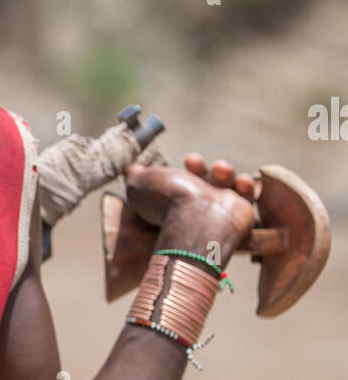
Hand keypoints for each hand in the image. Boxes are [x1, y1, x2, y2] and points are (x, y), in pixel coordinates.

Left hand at [124, 153, 257, 259]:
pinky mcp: (241, 215)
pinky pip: (248, 197)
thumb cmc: (166, 202)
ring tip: (222, 169)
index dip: (190, 165)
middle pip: (206, 179)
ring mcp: (220, 211)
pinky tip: (243, 182)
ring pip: (228, 184)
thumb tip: (131, 170)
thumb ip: (136, 175)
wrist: (195, 221)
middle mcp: (198, 206)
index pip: (185, 180)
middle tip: (200, 164)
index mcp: (176, 198)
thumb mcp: (139, 184)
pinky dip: (247, 186)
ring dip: (226, 171)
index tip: (190, 159)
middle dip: (205, 168)